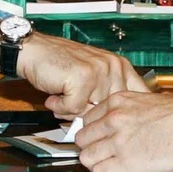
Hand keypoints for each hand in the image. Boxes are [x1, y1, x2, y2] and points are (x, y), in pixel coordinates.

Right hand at [11, 31, 149, 117]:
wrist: (34, 50)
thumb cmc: (60, 64)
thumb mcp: (93, 75)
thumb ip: (108, 93)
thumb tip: (121, 121)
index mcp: (119, 66)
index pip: (138, 95)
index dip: (129, 112)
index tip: (124, 120)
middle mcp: (113, 67)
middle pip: (111, 110)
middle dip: (90, 112)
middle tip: (75, 100)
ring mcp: (99, 71)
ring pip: (91, 112)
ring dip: (72, 108)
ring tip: (64, 93)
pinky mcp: (83, 78)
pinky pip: (73, 108)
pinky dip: (60, 105)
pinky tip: (56, 92)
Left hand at [75, 91, 172, 171]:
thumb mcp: (149, 99)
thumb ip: (130, 108)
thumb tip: (124, 117)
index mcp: (118, 102)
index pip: (87, 119)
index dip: (91, 132)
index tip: (95, 138)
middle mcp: (114, 120)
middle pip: (83, 138)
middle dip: (90, 148)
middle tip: (100, 153)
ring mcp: (118, 141)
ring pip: (86, 157)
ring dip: (95, 164)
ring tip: (105, 166)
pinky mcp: (125, 162)